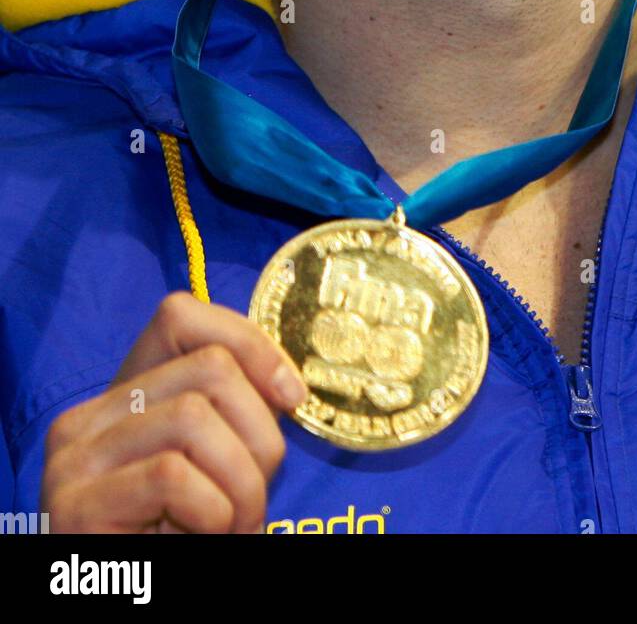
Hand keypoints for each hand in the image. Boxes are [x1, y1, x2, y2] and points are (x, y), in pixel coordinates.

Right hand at [40, 291, 306, 532]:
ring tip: (234, 526)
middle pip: (208, 367)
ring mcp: (72, 461)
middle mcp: (86, 418)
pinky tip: (200, 539)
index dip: (249, 344)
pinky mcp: (73, 506)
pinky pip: (172, 476)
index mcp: (119, 399)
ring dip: (241, 484)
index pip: (179, 315)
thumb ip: (228, 414)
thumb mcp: (210, 462)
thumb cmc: (182, 538)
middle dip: (260, 434)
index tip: (291, 397)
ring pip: (195, 417)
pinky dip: (212, 513)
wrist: (130, 601)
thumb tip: (286, 381)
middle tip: (256, 497)